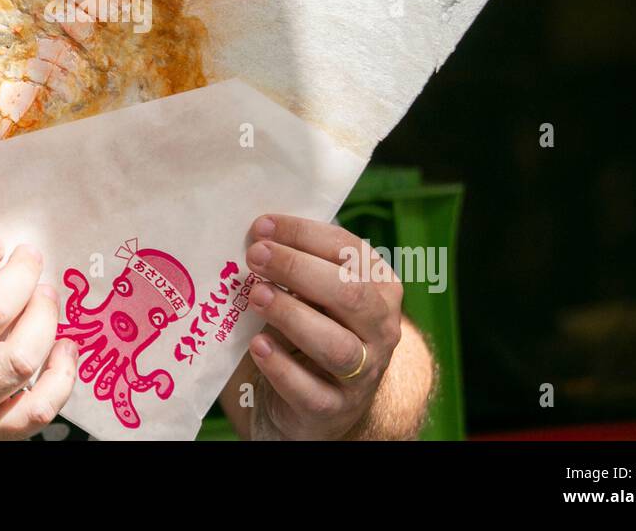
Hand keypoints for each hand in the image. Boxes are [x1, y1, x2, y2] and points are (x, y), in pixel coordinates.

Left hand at [243, 215, 402, 439]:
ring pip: (337, 346)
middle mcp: (381, 329)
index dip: (304, 234)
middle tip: (255, 256)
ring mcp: (363, 373)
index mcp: (379, 287)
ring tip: (256, 296)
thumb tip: (257, 235)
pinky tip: (258, 346)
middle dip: (297, 269)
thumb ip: (297, 266)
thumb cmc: (312, 328)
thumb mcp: (313, 293)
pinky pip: (311, 392)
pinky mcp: (334, 409)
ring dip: (292, 316)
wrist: (316, 403)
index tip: (262, 227)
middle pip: (350, 294)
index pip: (348, 251)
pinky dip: (282, 368)